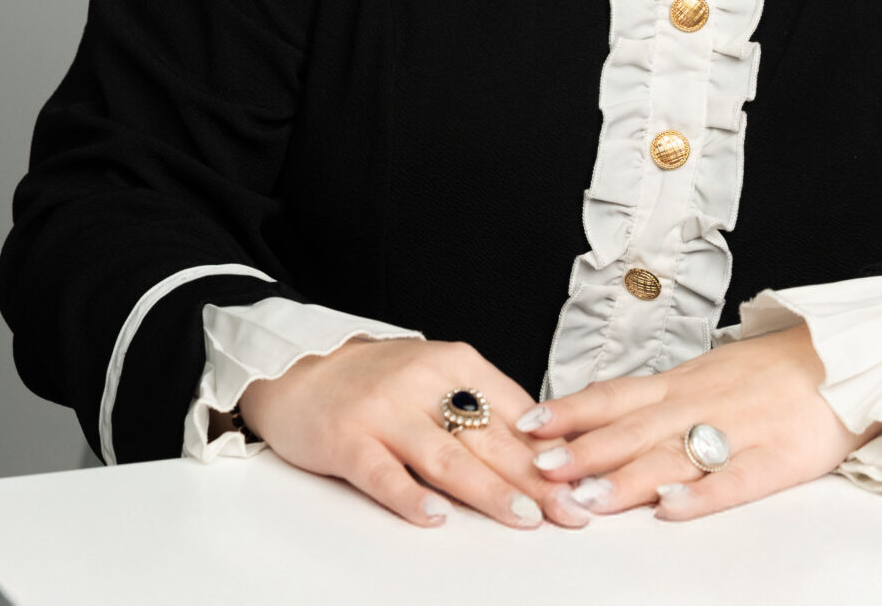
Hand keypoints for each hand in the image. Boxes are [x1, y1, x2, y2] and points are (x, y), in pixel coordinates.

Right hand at [236, 337, 586, 529]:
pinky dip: (410, 497)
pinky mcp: (346, 439)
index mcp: (456, 363)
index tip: (586, 480)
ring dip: (489, 491)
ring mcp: (384, 411)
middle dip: (538, 480)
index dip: (555, 450)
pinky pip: (383, 473)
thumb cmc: (376, 380)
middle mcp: (423, 382)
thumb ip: (484, 406)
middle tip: (572, 511)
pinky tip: (435, 518)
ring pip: (446, 456)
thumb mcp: (437, 376)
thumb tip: (547, 450)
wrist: (296, 367)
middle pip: (491, 438)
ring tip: (525, 518)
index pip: (517, 412)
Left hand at [521, 323, 878, 519]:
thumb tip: (606, 413)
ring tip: (586, 498)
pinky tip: (671, 511)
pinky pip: (734, 480)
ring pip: (673, 455)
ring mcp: (739, 430)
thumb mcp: (713, 371)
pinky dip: (700, 496)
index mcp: (686, 382)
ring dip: (626, 478)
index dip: (571, 411)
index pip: (616, 394)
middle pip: (634, 427)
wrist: (852, 356)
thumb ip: (664, 396)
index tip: (527, 426)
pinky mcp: (778, 458)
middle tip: (538, 468)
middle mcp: (703, 403)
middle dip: (582, 449)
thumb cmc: (780, 369)